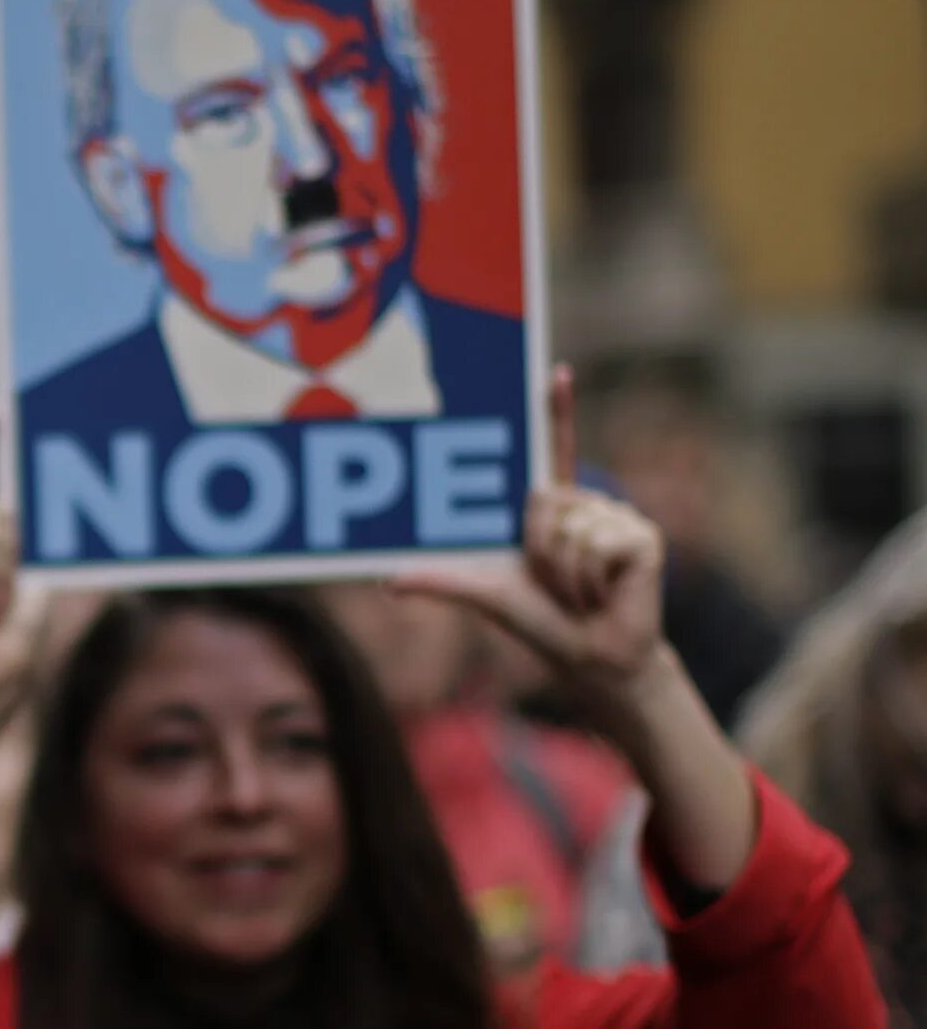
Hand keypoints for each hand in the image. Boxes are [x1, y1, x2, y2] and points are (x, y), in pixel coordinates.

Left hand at [402, 368, 754, 888]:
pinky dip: (590, 578)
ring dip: (562, 571)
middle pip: (543, 501)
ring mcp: (617, 517)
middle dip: (536, 550)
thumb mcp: (485, 596)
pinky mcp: (642, 537)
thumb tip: (386, 582)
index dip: (557, 412)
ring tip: (579, 592)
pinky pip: (597, 545)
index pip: (554, 450)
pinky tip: (607, 592)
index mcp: (554, 508)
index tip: (557, 371)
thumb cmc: (541, 622)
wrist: (591, 658)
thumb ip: (441, 581)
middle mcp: (586, 505)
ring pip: (567, 527)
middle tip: (553, 583)